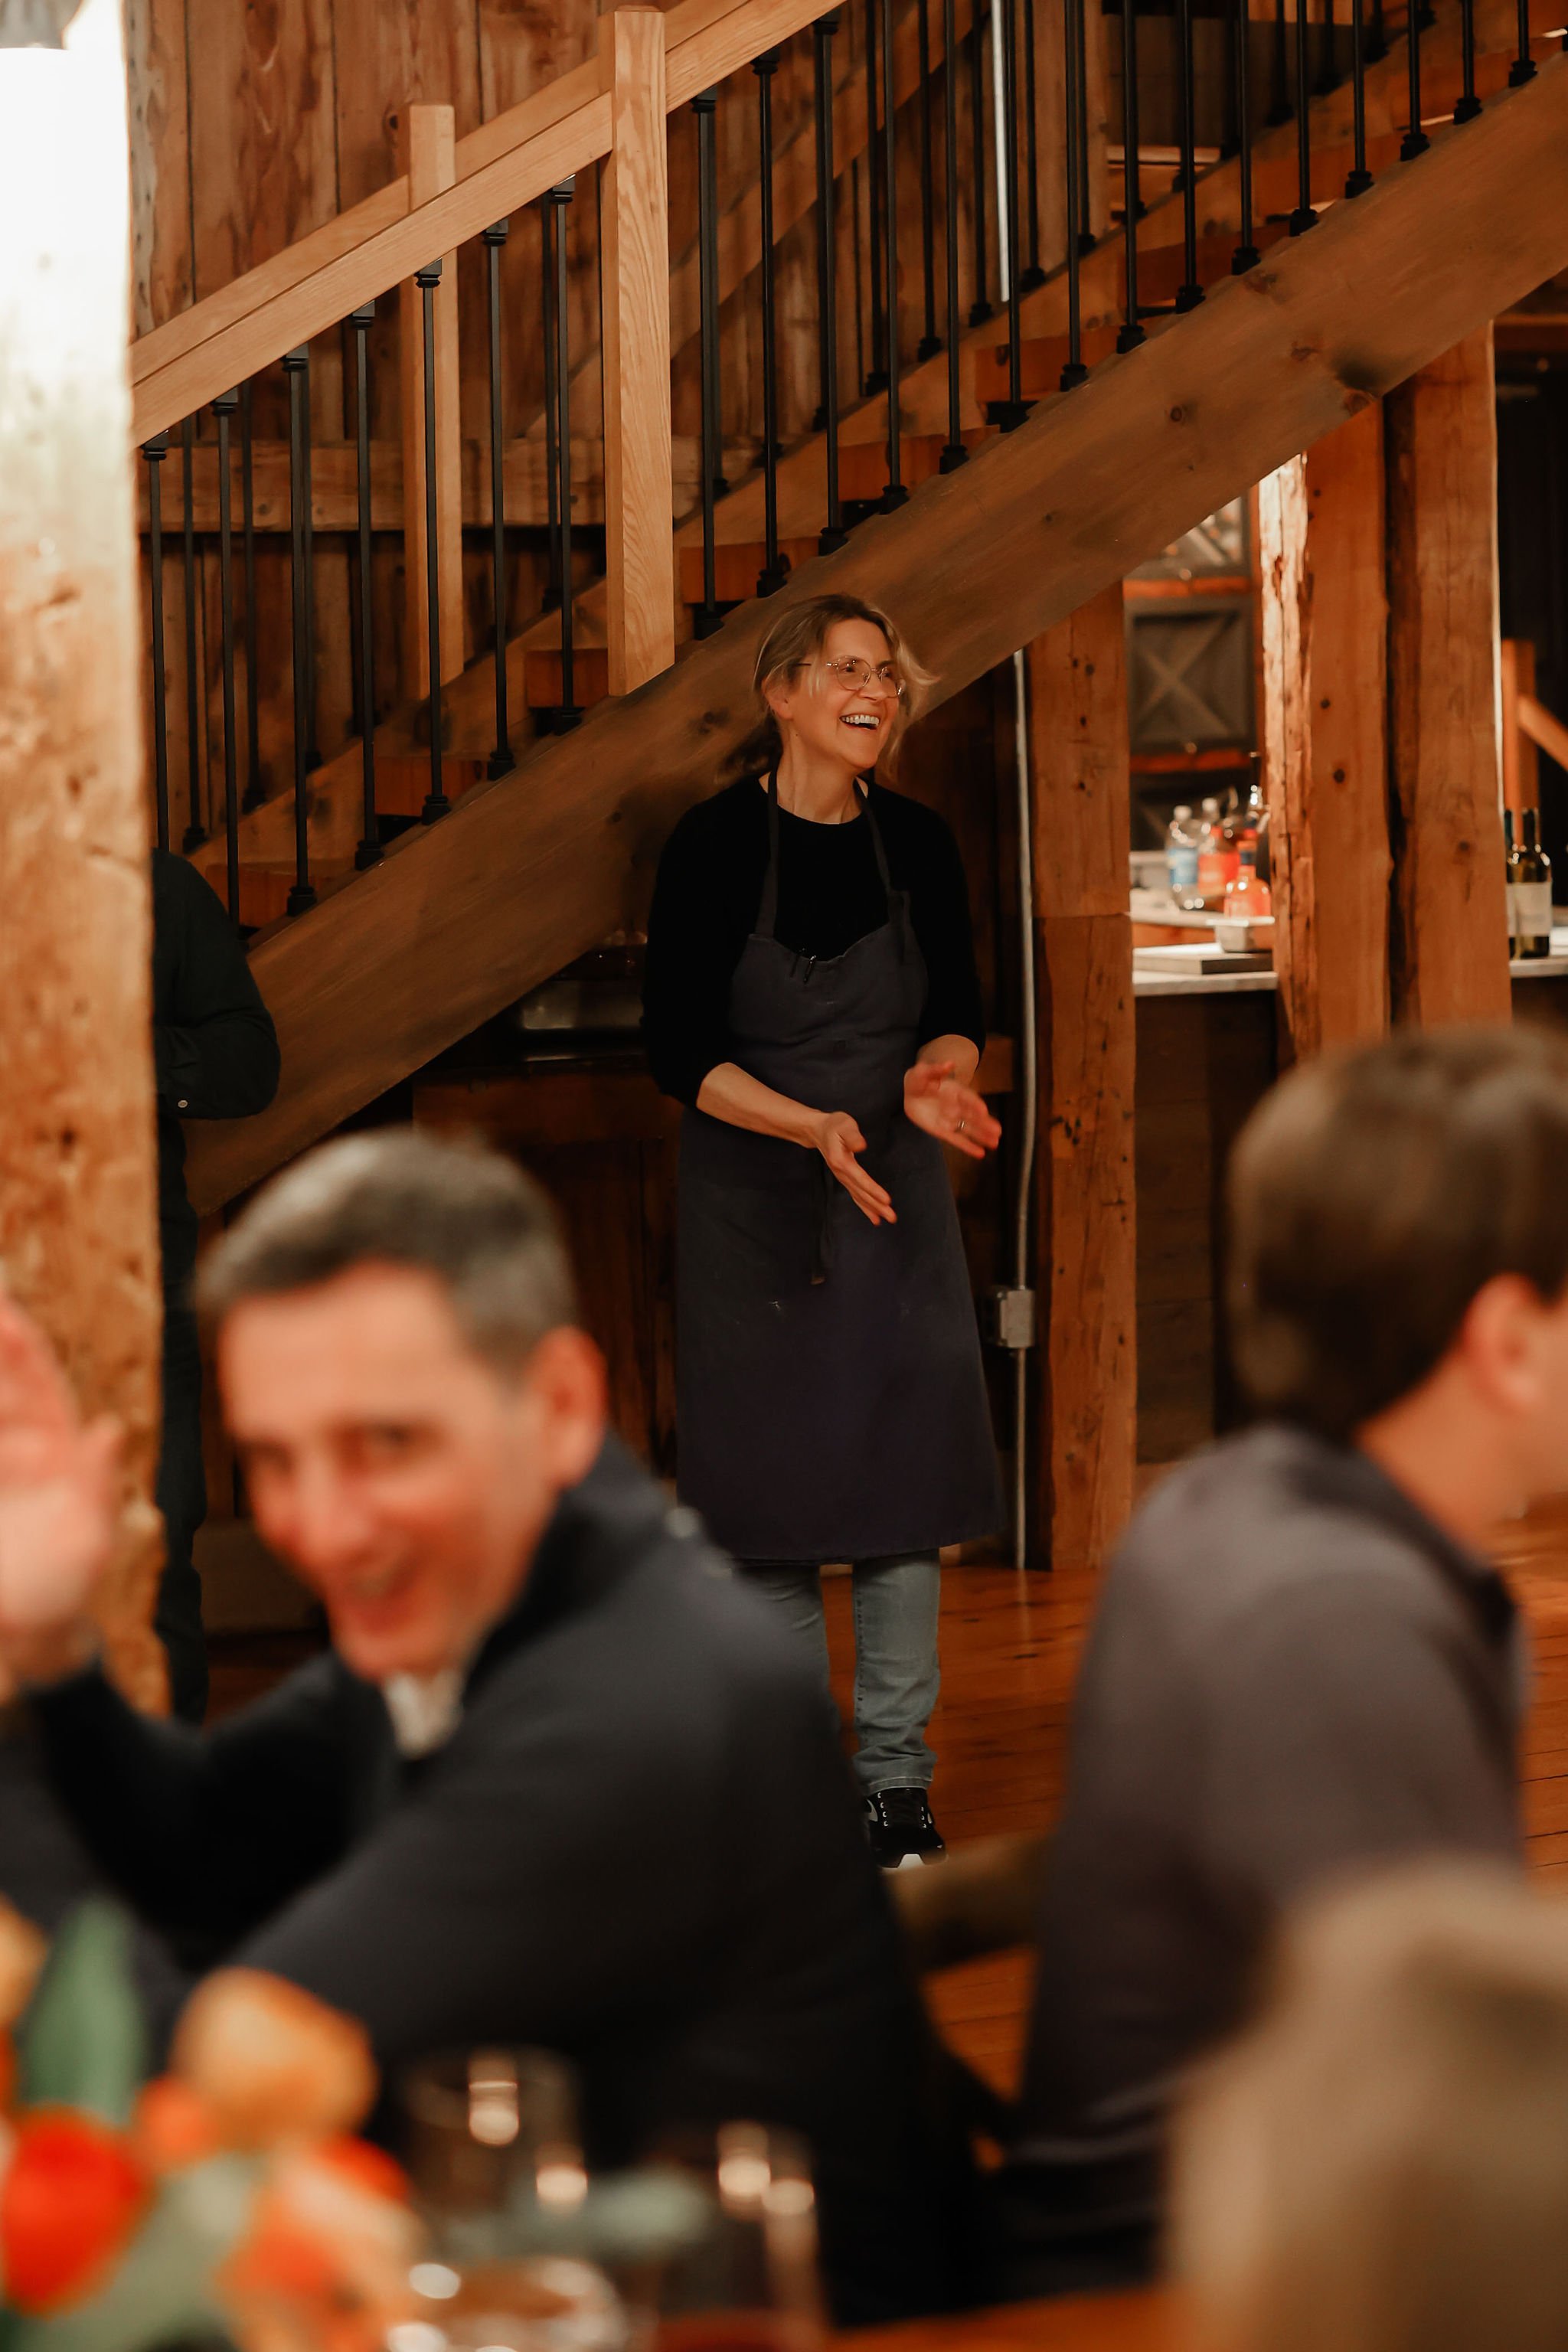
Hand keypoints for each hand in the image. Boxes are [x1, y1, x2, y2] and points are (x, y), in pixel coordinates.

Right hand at [0, 1294, 117, 1681]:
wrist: (27, 1630)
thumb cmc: (66, 1586)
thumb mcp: (89, 1541)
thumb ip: (95, 1486)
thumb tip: (108, 1427)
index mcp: (59, 1449)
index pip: (40, 1387)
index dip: (21, 1348)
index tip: (3, 1313)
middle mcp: (20, 1447)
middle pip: (1, 1386)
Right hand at [811, 1111, 896, 1226]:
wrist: (818, 1131)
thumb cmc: (834, 1125)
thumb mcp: (844, 1125)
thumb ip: (853, 1136)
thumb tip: (862, 1145)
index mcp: (841, 1162)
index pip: (860, 1179)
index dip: (874, 1190)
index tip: (887, 1200)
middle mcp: (841, 1173)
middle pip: (861, 1193)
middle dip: (877, 1206)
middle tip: (892, 1217)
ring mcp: (842, 1178)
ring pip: (859, 1197)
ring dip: (873, 1209)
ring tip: (887, 1219)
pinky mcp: (845, 1179)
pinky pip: (856, 1196)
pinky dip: (865, 1207)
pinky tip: (875, 1217)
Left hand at [903, 1061, 1001, 1160]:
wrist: (911, 1093)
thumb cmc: (920, 1079)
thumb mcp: (923, 1072)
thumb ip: (936, 1069)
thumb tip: (949, 1063)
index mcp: (956, 1091)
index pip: (967, 1098)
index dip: (975, 1104)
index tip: (983, 1110)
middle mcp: (958, 1106)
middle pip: (973, 1116)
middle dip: (984, 1123)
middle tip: (998, 1131)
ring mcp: (952, 1119)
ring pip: (968, 1129)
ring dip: (981, 1136)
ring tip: (995, 1142)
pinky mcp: (944, 1131)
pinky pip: (956, 1139)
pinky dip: (967, 1146)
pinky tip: (980, 1153)